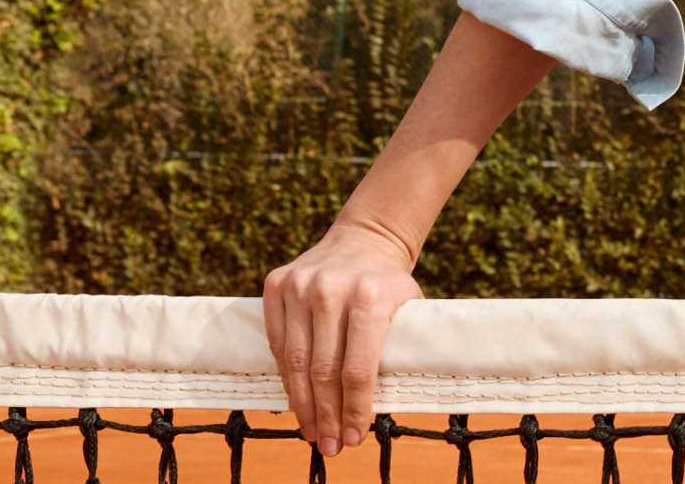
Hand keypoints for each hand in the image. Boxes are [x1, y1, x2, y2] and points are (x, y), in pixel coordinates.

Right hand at [262, 221, 422, 455]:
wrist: (366, 238)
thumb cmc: (389, 287)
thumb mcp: (408, 311)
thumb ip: (396, 352)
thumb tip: (378, 412)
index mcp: (371, 297)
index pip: (358, 369)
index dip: (354, 409)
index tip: (354, 438)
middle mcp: (331, 290)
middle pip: (323, 371)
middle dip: (326, 416)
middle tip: (329, 447)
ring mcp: (299, 285)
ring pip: (294, 361)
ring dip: (302, 404)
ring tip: (310, 432)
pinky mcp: (276, 283)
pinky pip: (276, 341)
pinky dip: (285, 375)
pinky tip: (295, 400)